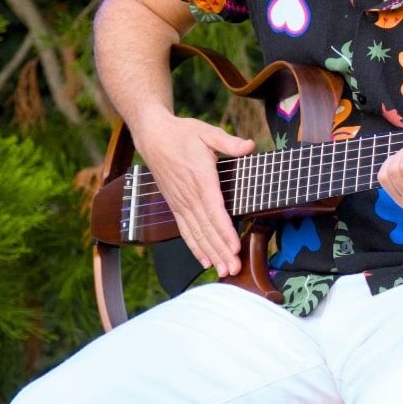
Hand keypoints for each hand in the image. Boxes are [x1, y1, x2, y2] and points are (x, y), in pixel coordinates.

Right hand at [133, 109, 254, 276]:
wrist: (153, 137)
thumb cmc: (183, 134)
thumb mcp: (207, 132)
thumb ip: (228, 143)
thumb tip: (248, 147)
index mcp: (200, 177)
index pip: (214, 209)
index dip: (225, 230)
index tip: (235, 247)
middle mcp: (189, 195)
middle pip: (207, 228)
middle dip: (221, 250)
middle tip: (234, 269)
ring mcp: (180, 203)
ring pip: (196, 234)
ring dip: (211, 254)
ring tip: (224, 271)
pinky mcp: (175, 206)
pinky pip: (185, 231)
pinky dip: (195, 248)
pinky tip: (206, 261)